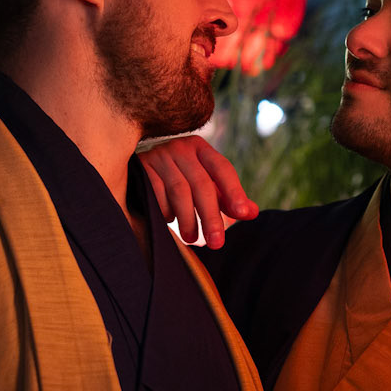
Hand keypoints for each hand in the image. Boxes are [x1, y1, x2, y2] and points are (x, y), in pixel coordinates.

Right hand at [139, 135, 258, 247]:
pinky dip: (165, 210)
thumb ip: (227, 199)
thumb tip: (252, 213)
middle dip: (211, 216)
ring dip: (187, 219)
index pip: (222, 168)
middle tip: (216, 242)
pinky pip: (156, 193)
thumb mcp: (206, 185)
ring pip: (179, 190)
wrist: (138, 170)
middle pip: (201, 184)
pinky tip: (169, 221)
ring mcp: (160, 155)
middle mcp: (181, 147)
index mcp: (201, 148)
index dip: (234, 191)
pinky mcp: (141, 167)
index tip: (243, 214)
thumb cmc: (181, 180)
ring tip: (192, 239)